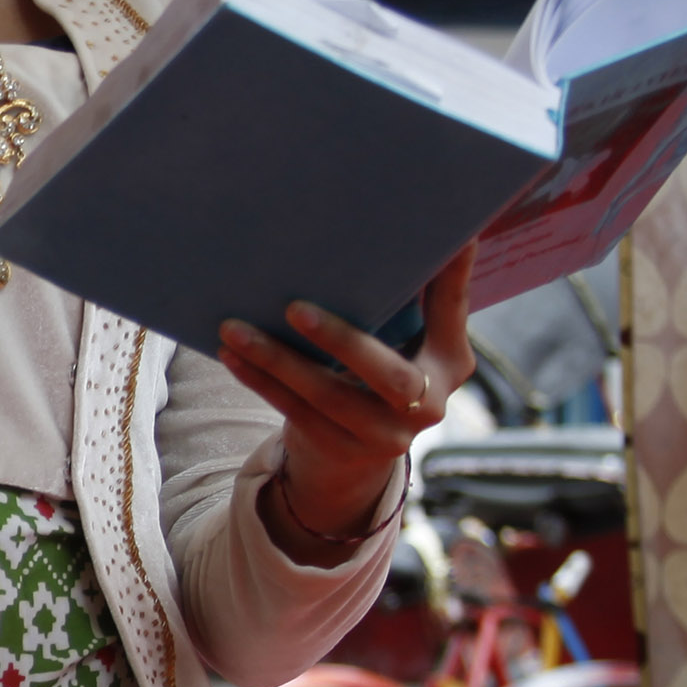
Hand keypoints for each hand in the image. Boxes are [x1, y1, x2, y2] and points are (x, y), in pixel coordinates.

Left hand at [218, 243, 473, 560]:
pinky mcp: (340, 450)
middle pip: (388, 375)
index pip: (452, 315)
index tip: (454, 238)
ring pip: (326, 396)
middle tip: (294, 308)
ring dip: (276, 361)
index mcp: (450, 364)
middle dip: (341, 341)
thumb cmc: (376, 375)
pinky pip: (294, 412)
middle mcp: (428, 405)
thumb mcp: (407, 342)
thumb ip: (415, 297)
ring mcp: (384, 436)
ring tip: (235, 329)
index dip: (452, 281)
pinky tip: (232, 356)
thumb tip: (432, 227)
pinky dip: (261, 381)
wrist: (354, 459)